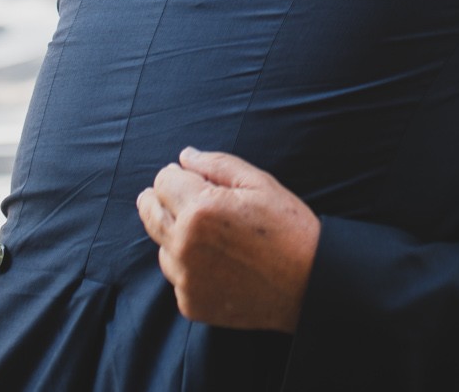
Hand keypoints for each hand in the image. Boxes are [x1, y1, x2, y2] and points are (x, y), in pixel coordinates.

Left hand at [136, 148, 320, 330]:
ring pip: (161, 244)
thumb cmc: (288, 228)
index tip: (195, 179)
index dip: (179, 175)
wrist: (309, 283)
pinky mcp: (190, 303)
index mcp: (200, 208)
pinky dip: (191, 268)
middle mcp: (184, 244)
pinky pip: (177, 276)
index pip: (162, 180)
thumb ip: (216, 164)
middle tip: (192, 202)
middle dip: (165, 199)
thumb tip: (184, 156)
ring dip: (178, 236)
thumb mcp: (259, 183)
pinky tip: (222, 264)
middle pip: (149, 211)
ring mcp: (185, 278)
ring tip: (217, 237)